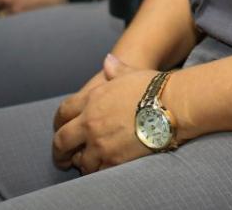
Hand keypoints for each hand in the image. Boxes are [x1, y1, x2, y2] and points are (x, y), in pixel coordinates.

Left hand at [53, 56, 167, 173]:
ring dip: (81, 162)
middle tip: (62, 157)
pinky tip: (103, 167)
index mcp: (92, 99)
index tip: (60, 129)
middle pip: (62, 141)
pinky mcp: (113, 159)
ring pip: (79, 160)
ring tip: (86, 163)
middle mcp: (90, 122)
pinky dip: (98, 170)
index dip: (59, 123)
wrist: (173, 106)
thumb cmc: (155, 88)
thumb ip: (116, 69)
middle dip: (60, 151)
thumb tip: (108, 60)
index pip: (63, 112)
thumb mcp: (131, 74)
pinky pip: (97, 170)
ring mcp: (100, 142)